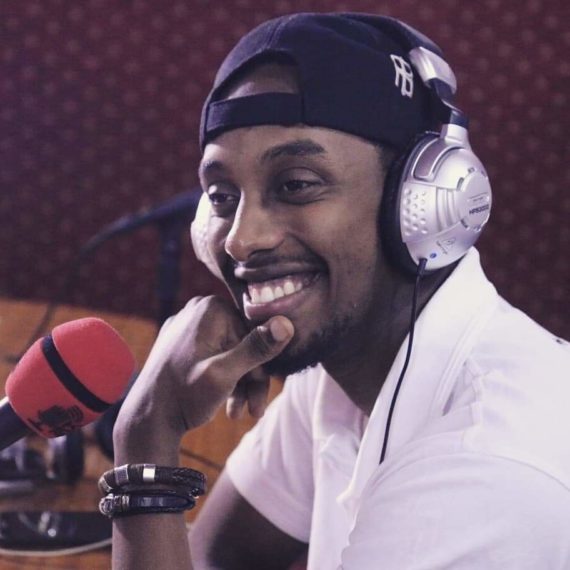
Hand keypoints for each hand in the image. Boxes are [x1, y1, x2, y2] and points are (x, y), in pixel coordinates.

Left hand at [113, 296, 293, 462]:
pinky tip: (226, 404)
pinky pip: (213, 355)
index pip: (253, 332)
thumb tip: (287, 323)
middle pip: (243, 343)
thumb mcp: (226, 374)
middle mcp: (197, 309)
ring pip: (229, 352)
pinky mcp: (181, 343)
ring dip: (239, 383)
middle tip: (254, 409)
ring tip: (237, 413)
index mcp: (209, 309)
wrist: (147, 420)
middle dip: (250, 379)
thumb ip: (257, 348)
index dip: (261, 364)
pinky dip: (223, 378)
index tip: (261, 392)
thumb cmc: (185, 396)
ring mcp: (187, 327)